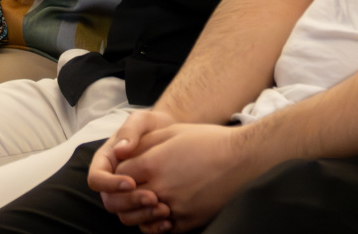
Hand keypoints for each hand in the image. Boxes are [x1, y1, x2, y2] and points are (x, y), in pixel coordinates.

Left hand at [91, 119, 258, 232]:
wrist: (242, 158)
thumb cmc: (207, 140)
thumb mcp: (171, 132)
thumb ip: (142, 144)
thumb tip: (120, 154)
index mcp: (153, 164)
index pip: (117, 177)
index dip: (115, 176)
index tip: (124, 173)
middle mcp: (161, 188)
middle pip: (122, 203)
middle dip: (118, 197)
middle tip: (126, 191)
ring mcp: (176, 208)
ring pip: (138, 220)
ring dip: (134, 212)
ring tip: (142, 201)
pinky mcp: (189, 221)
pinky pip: (162, 230)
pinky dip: (155, 223)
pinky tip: (161, 211)